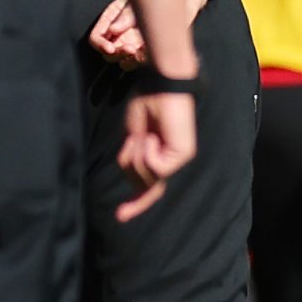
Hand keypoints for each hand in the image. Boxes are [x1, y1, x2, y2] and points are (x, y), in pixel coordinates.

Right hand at [86, 0, 207, 68]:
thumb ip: (125, 16)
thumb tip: (113, 29)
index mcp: (113, 18)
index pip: (97, 36)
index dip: (100, 44)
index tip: (109, 47)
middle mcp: (122, 33)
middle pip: (108, 53)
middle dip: (115, 53)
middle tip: (127, 48)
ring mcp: (135, 42)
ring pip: (123, 61)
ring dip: (127, 60)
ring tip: (135, 51)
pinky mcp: (151, 48)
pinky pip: (141, 61)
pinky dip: (142, 60)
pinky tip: (146, 52)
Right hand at [114, 90, 195, 220]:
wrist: (161, 85)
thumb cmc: (147, 103)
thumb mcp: (133, 137)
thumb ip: (134, 160)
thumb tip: (136, 183)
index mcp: (160, 157)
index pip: (149, 188)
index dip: (136, 204)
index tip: (120, 217)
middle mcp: (171, 161)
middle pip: (141, 183)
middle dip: (130, 163)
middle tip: (137, 137)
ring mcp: (178, 159)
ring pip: (145, 176)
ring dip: (136, 154)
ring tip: (145, 132)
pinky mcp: (182, 155)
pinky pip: (154, 167)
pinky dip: (146, 152)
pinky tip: (153, 136)